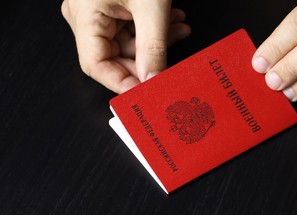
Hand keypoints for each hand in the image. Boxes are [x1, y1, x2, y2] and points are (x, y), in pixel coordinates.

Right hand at [61, 0, 190, 92]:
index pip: (96, 66)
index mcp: (84, 17)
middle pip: (115, 56)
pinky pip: (132, 26)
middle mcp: (86, 16)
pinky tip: (175, 22)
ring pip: (128, 41)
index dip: (122, 83)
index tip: (147, 94)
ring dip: (158, 41)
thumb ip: (153, 47)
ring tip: (182, 31)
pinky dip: (154, 28)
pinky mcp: (113, 3)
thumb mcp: (151, 6)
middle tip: (173, 65)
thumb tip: (153, 80)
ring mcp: (99, 9)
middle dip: (148, 60)